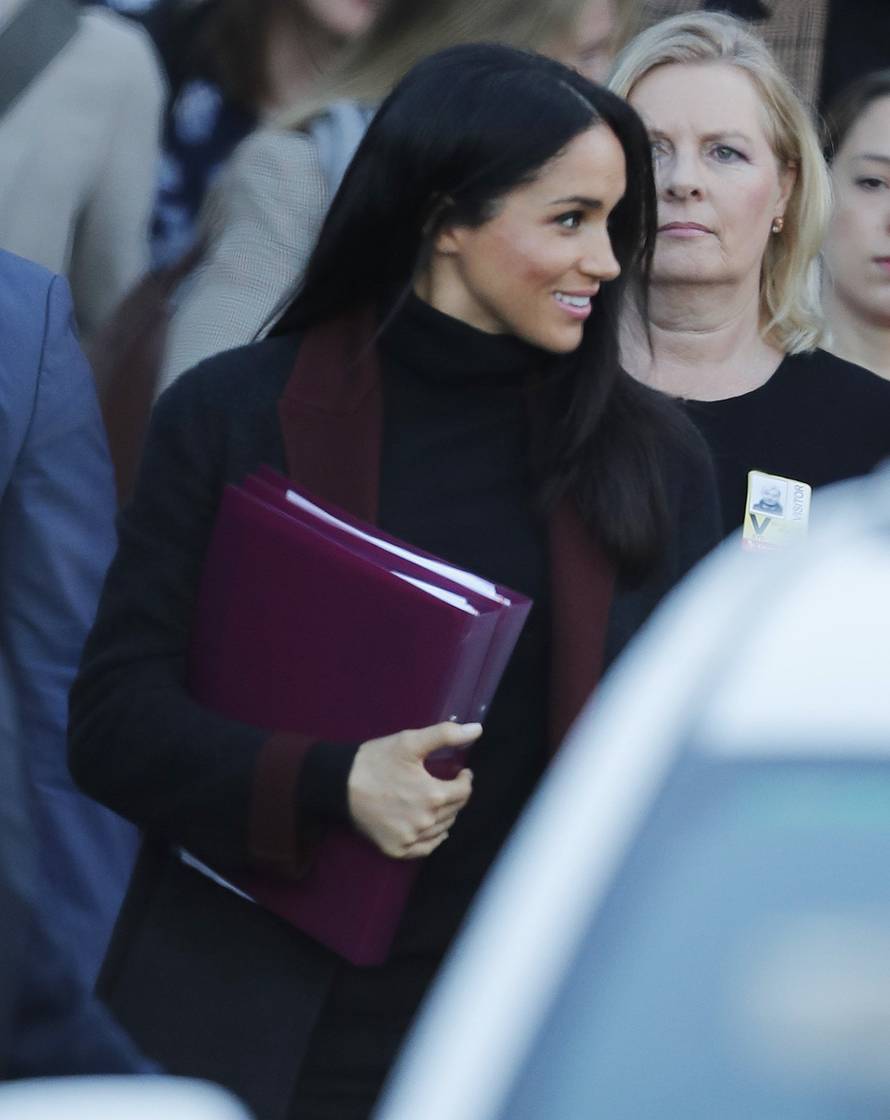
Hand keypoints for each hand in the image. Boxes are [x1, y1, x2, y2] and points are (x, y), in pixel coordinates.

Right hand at [347, 722, 479, 858]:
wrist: (338, 783)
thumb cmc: (375, 760)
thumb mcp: (410, 741)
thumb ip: (445, 735)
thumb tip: (477, 729)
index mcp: (434, 796)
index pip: (464, 791)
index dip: (465, 779)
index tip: (461, 772)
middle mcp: (426, 822)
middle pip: (454, 810)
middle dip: (455, 796)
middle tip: (449, 785)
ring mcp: (410, 838)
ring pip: (442, 829)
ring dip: (446, 815)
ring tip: (439, 802)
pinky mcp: (396, 849)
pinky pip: (425, 848)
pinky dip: (432, 839)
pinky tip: (432, 829)